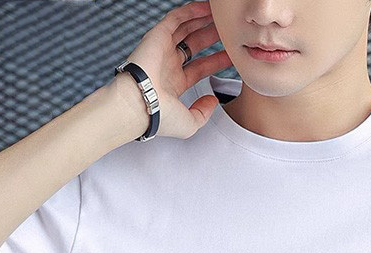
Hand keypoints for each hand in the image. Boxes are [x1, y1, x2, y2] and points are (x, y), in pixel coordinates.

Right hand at [114, 0, 233, 139]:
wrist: (140, 105)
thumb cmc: (159, 117)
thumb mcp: (190, 123)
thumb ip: (204, 113)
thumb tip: (213, 101)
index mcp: (174, 84)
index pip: (200, 68)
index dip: (216, 61)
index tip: (231, 56)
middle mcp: (167, 65)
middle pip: (194, 46)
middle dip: (211, 37)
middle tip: (227, 32)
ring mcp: (162, 50)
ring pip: (185, 30)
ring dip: (202, 22)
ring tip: (220, 17)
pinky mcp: (157, 37)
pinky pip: (175, 19)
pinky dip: (190, 12)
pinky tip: (205, 9)